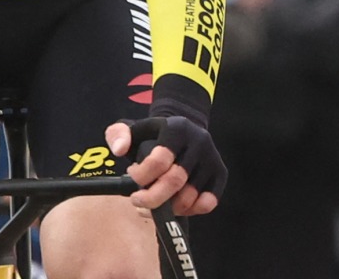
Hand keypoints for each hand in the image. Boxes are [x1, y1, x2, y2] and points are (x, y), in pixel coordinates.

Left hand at [105, 116, 225, 215]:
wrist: (183, 130)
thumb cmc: (152, 134)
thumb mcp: (131, 128)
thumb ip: (118, 135)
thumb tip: (119, 150)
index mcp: (175, 129)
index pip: (159, 159)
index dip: (142, 175)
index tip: (131, 178)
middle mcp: (198, 143)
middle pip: (175, 180)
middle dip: (152, 197)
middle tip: (137, 201)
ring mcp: (211, 159)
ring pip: (190, 196)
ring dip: (168, 208)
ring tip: (151, 206)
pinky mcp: (220, 174)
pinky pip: (208, 202)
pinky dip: (190, 211)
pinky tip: (173, 207)